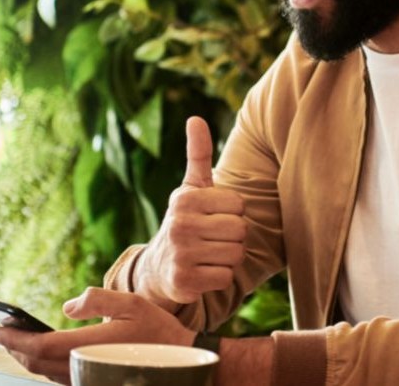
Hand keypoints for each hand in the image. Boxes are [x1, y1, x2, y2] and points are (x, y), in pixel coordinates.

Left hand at [0, 287, 195, 384]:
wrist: (182, 363)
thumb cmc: (158, 330)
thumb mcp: (131, 302)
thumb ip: (97, 299)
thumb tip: (67, 306)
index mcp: (90, 347)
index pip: (40, 346)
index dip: (14, 339)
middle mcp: (85, 368)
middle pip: (37, 363)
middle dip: (15, 347)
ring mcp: (89, 379)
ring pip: (46, 374)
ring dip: (27, 357)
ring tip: (15, 340)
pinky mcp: (95, 383)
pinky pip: (60, 378)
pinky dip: (44, 366)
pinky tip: (42, 354)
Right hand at [136, 116, 246, 308]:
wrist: (158, 267)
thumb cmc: (185, 221)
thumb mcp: (190, 188)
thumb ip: (198, 154)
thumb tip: (195, 118)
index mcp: (185, 198)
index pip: (239, 204)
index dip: (232, 213)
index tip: (213, 217)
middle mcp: (179, 224)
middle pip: (240, 230)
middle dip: (233, 237)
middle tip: (213, 238)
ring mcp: (180, 254)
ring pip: (236, 254)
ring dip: (228, 258)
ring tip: (208, 254)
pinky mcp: (183, 281)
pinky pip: (225, 278)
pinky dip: (219, 278)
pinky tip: (203, 272)